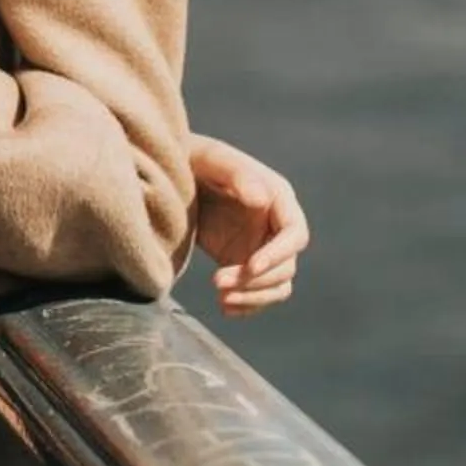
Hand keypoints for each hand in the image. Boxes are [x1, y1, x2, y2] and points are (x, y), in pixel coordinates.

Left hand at [190, 132, 307, 316]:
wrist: (171, 177)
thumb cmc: (195, 159)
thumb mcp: (212, 158)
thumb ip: (238, 174)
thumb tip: (262, 199)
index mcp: (277, 198)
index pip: (294, 234)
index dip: (278, 254)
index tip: (251, 266)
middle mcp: (275, 226)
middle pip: (286, 267)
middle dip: (256, 280)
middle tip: (218, 282)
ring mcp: (261, 247)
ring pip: (276, 285)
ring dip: (253, 297)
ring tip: (222, 299)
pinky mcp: (243, 264)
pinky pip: (258, 293)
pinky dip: (246, 305)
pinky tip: (225, 307)